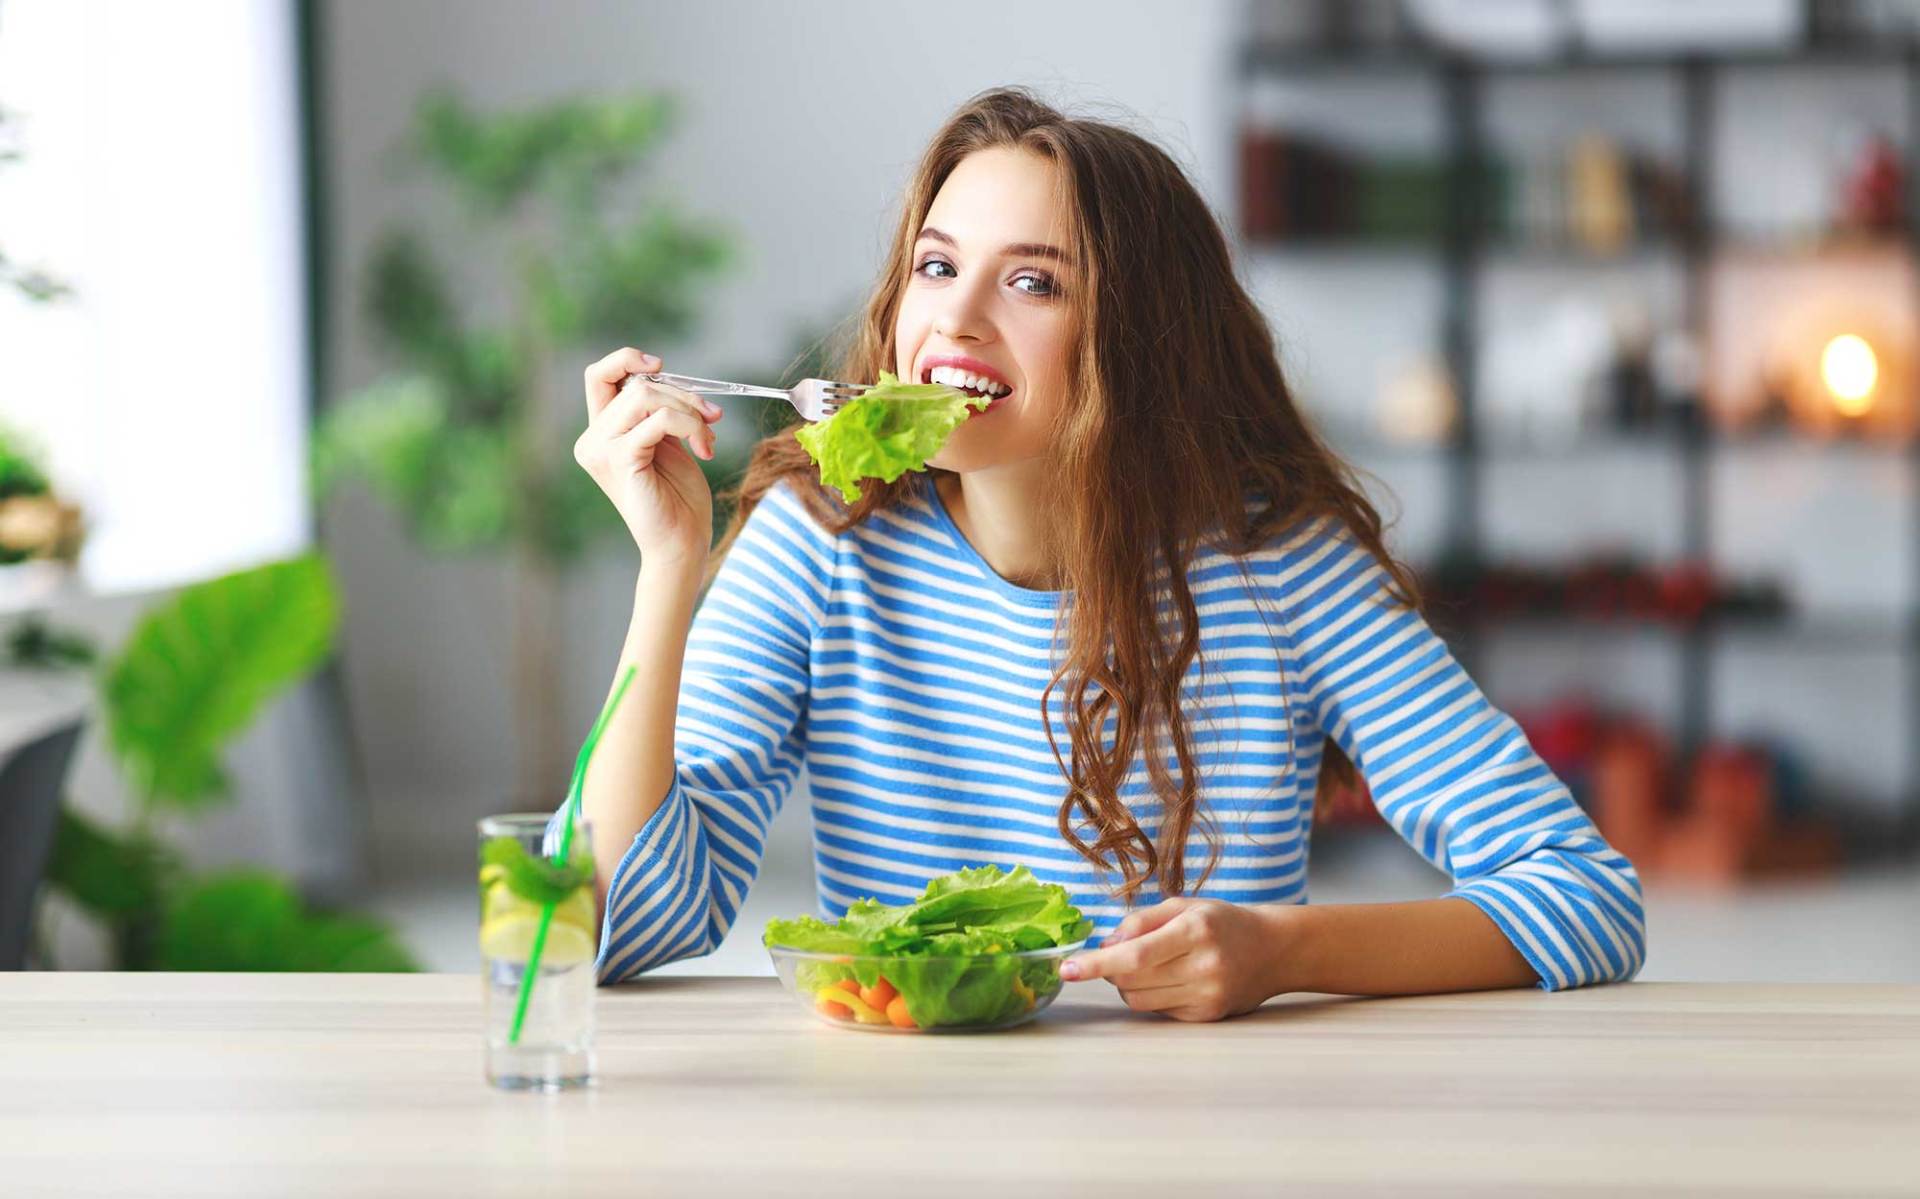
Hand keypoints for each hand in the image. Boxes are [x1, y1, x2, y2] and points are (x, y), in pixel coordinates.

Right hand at [575, 347, 724, 564]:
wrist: (682, 543)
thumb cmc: (678, 498)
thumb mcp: (668, 443)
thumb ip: (659, 412)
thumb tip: (674, 379)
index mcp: (600, 433)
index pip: (599, 375)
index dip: (627, 359)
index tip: (662, 365)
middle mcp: (592, 440)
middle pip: (632, 382)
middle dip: (681, 392)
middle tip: (712, 415)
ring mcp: (602, 451)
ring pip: (646, 395)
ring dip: (690, 411)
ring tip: (709, 438)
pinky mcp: (621, 461)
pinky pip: (660, 419)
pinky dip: (690, 425)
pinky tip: (706, 449)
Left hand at [1058, 897, 1300, 1022]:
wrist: (1274, 950)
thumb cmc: (1223, 922)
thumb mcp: (1183, 906)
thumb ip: (1140, 921)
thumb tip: (1105, 945)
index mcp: (1195, 931)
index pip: (1134, 955)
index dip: (1096, 964)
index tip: (1067, 969)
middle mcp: (1203, 966)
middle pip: (1131, 980)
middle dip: (1111, 969)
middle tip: (1119, 954)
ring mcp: (1207, 996)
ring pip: (1140, 1001)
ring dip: (1128, 984)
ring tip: (1150, 965)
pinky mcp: (1208, 1017)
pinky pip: (1159, 1011)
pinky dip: (1153, 995)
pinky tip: (1172, 979)